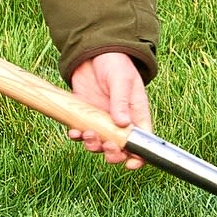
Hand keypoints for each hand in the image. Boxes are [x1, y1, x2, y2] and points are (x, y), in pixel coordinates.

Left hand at [64, 50, 152, 164]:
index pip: (142, 141)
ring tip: (88, 134)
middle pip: (120, 149)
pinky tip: (74, 132)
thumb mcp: (121, 80)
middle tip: (106, 146)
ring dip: (94, 146)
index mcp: (137, 115)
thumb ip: (121, 101)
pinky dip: (77, 137)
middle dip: (113, 154)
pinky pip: (82, 134)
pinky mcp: (86, 117)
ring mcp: (102, 121)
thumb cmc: (116, 64)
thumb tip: (122, 123)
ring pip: (100, 145)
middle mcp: (120, 123)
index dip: (139, 157)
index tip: (131, 163)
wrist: (94, 53)